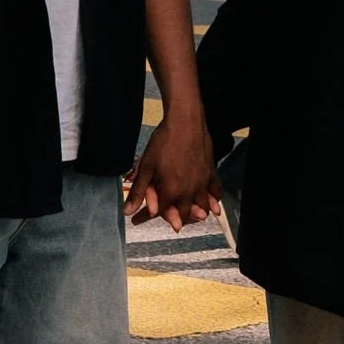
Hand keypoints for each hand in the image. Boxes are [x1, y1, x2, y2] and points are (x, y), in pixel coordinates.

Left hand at [125, 110, 219, 230]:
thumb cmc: (165, 142)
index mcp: (171, 192)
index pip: (158, 213)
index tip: (139, 219)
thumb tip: (127, 211)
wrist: (185, 122)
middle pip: (184, 215)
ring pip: (203, 208)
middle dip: (175, 219)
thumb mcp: (146, 167)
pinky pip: (216, 192)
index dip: (146, 217)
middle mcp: (189, 192)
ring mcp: (202, 183)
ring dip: (197, 213)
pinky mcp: (211, 173)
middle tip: (170, 220)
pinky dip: (214, 199)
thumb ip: (138, 192)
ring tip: (193, 216)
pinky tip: (212, 202)